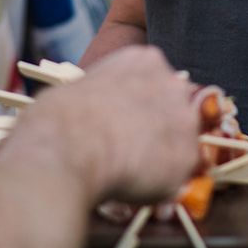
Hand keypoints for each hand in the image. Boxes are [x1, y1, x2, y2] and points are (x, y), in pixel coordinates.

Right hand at [24, 46, 200, 204]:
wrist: (67, 145)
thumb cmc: (60, 117)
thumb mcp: (86, 87)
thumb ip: (110, 95)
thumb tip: (103, 116)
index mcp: (146, 60)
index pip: (159, 83)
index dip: (144, 108)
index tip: (128, 124)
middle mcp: (173, 84)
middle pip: (176, 110)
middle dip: (159, 130)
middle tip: (132, 150)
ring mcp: (184, 119)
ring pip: (180, 145)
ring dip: (161, 159)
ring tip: (128, 171)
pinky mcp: (187, 155)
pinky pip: (177, 176)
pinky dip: (159, 186)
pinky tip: (132, 186)